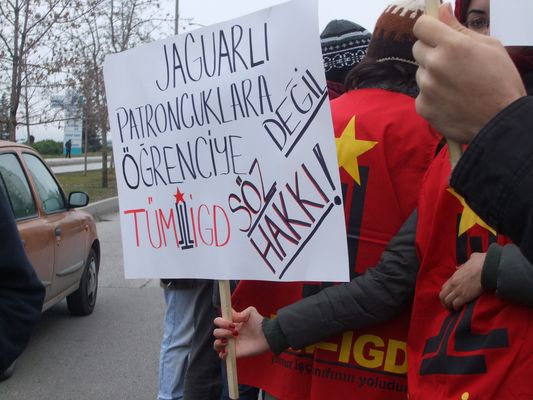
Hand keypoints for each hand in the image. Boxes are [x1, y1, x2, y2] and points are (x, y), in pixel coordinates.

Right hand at [213, 306, 269, 358]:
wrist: (268, 335)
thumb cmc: (260, 323)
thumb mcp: (250, 313)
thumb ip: (239, 313)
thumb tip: (230, 315)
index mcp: (232, 324)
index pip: (218, 322)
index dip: (221, 322)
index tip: (231, 323)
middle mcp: (230, 334)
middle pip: (216, 333)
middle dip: (222, 332)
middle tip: (235, 332)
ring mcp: (232, 344)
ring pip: (216, 345)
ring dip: (219, 342)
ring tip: (229, 341)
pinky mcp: (235, 353)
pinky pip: (222, 356)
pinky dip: (222, 354)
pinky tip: (228, 350)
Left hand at [413, 3, 525, 142]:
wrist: (499, 123)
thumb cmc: (500, 82)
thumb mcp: (489, 47)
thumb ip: (460, 28)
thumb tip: (441, 9)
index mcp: (453, 45)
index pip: (421, 25)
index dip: (428, 27)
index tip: (434, 32)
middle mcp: (435, 64)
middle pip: (417, 48)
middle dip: (431, 51)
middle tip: (452, 63)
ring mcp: (427, 87)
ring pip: (420, 72)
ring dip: (432, 75)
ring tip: (456, 86)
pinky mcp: (422, 106)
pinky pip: (421, 94)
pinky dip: (432, 96)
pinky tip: (451, 101)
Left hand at [439, 252, 485, 309]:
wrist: (488, 268)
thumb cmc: (482, 263)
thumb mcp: (471, 260)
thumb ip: (464, 264)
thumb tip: (460, 266)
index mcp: (455, 276)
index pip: (444, 287)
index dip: (446, 294)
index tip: (450, 297)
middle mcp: (454, 283)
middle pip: (442, 295)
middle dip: (444, 302)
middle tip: (450, 306)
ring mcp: (458, 290)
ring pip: (447, 301)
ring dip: (450, 306)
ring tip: (454, 309)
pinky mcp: (465, 296)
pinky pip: (455, 304)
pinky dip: (456, 308)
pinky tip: (460, 309)